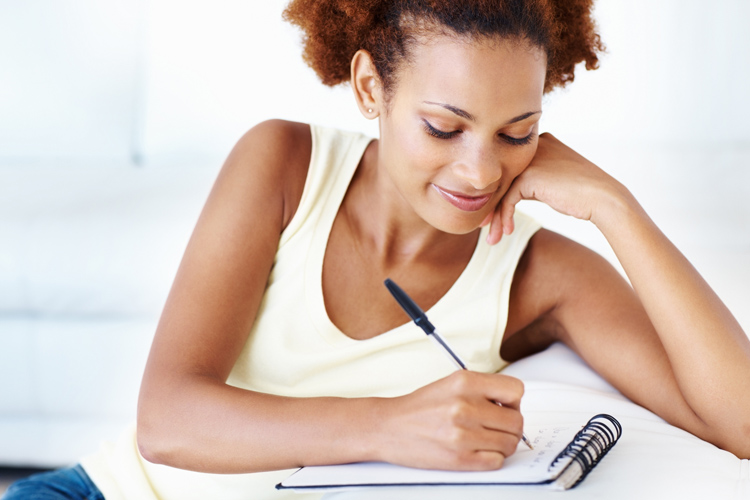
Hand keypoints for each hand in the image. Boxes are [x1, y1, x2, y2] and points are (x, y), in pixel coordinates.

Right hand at [376, 370, 523, 470]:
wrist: (388, 427)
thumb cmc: (419, 408)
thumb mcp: (450, 384)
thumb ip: (482, 390)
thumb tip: (512, 405)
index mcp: (465, 382)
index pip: (516, 390)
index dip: (514, 401)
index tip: (505, 406)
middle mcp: (465, 406)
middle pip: (516, 421)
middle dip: (510, 426)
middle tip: (496, 426)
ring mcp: (463, 433)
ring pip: (509, 444)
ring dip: (501, 444)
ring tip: (483, 439)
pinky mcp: (460, 458)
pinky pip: (496, 461)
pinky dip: (491, 458)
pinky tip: (477, 450)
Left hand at [483, 133, 629, 243]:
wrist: (604, 199)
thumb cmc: (582, 196)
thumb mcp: (553, 183)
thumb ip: (532, 182)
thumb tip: (507, 198)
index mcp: (540, 142)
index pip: (510, 170)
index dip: (499, 195)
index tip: (493, 217)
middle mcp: (532, 146)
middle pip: (502, 180)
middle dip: (493, 207)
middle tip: (486, 229)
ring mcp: (530, 159)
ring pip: (502, 191)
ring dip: (496, 218)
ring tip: (493, 239)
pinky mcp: (529, 175)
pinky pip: (507, 199)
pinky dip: (505, 217)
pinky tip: (508, 232)